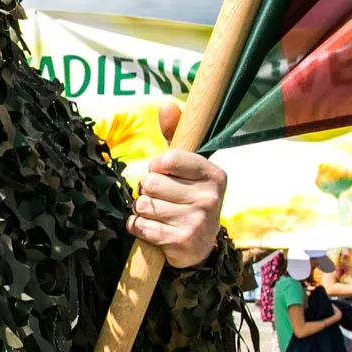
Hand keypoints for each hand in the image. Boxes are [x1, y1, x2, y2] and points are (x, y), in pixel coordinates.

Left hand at [128, 103, 225, 269]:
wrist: (200, 247)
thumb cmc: (187, 199)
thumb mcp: (186, 168)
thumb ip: (176, 136)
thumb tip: (167, 104)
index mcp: (213, 174)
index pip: (167, 158)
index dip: (156, 167)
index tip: (164, 175)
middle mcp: (210, 197)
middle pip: (151, 183)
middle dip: (146, 191)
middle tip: (160, 199)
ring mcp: (198, 220)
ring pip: (143, 205)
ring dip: (142, 211)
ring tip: (158, 215)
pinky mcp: (183, 241)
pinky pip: (141, 226)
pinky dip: (138, 227)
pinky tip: (151, 229)